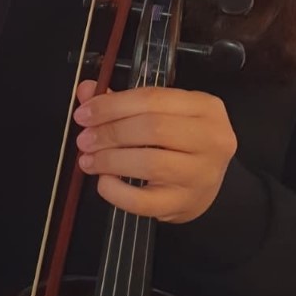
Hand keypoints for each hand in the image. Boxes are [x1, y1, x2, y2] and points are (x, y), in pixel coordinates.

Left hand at [73, 79, 236, 223]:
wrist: (205, 184)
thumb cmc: (181, 142)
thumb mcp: (161, 113)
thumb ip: (123, 102)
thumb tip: (86, 91)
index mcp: (205, 107)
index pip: (152, 98)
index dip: (112, 105)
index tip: (84, 114)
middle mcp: (211, 139)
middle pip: (152, 128)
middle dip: (110, 133)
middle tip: (84, 140)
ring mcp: (201, 174)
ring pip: (150, 163)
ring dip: (110, 160)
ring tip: (88, 160)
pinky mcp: (186, 204)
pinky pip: (144, 201)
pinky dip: (116, 192)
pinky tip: (104, 182)